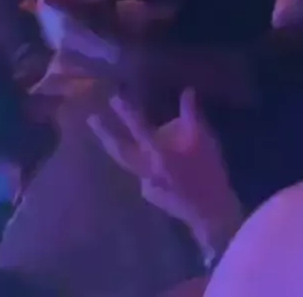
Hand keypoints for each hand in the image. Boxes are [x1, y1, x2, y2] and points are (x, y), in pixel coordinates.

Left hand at [88, 90, 242, 252]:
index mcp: (158, 152)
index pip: (138, 127)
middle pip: (119, 150)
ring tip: (119, 136)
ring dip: (122, 148)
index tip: (113, 97)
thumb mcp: (204, 140)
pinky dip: (150, 165)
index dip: (126, 111)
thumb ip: (192, 114)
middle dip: (104, 133)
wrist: (211, 212)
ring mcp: (144, 184)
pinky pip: (146, 174)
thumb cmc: (209, 171)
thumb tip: (187, 91)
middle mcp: (145, 169)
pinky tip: (164, 166)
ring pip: (130, 162)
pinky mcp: (149, 195)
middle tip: (91, 118)